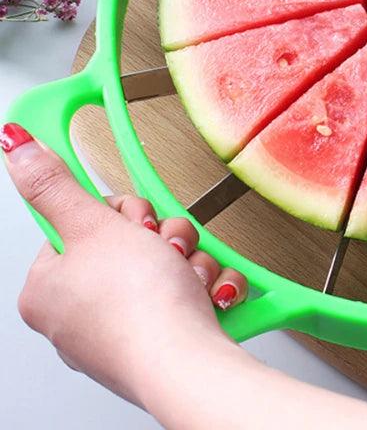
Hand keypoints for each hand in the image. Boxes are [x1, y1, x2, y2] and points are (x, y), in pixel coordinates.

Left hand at [1, 123, 245, 406]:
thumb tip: (17, 146)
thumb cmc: (137, 310)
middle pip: (131, 239)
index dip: (120, 215)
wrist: (187, 364)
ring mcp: (123, 327)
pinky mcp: (163, 336)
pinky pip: (188, 290)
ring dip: (188, 260)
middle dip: (161, 236)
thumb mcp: (94, 227)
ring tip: (185, 277)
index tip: (133, 223)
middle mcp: (80, 312)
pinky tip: (201, 295)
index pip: (86, 221)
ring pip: (166, 261)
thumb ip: (55, 184)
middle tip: (161, 248)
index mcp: (49, 288)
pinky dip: (203, 286)